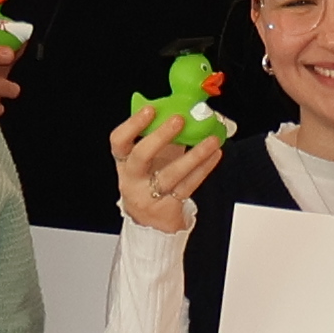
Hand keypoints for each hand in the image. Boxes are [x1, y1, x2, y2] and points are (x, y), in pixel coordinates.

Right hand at [109, 103, 226, 234]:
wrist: (151, 222)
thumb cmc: (150, 181)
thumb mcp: (148, 160)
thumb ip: (159, 137)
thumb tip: (182, 109)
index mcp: (124, 162)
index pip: (119, 141)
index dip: (133, 125)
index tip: (150, 110)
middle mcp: (132, 179)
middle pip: (141, 156)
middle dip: (160, 136)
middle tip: (179, 120)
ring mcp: (148, 196)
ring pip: (170, 174)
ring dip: (194, 155)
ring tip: (210, 140)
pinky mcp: (167, 208)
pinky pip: (188, 186)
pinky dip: (203, 168)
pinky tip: (214, 155)